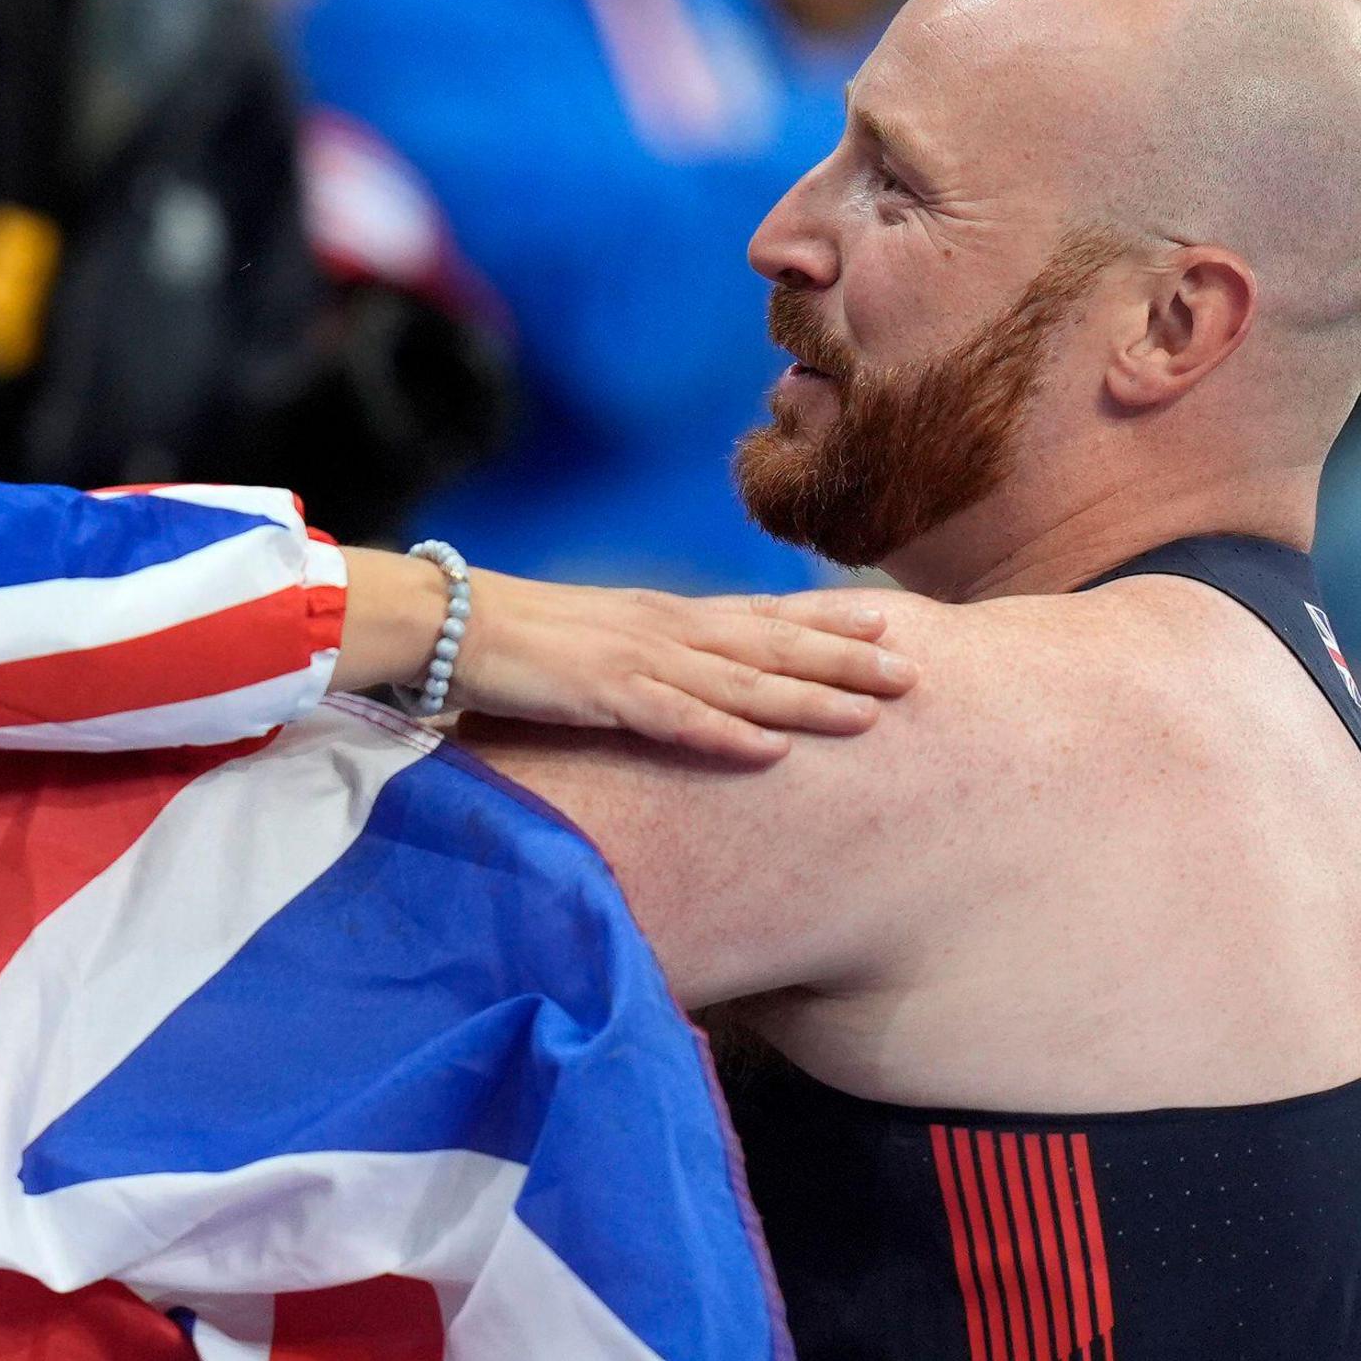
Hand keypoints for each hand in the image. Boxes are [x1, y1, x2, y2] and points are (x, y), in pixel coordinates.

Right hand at [337, 551, 908, 763]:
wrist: (443, 621)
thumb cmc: (513, 638)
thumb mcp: (596, 642)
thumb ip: (646, 660)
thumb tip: (684, 682)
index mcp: (663, 615)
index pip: (763, 613)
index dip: (828, 618)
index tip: (893, 619)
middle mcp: (663, 628)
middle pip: (771, 645)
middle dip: (846, 659)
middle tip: (917, 671)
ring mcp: (635, 658)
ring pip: (740, 681)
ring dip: (807, 697)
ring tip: (871, 713)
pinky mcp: (599, 693)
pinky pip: (672, 718)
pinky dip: (723, 732)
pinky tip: (770, 748)